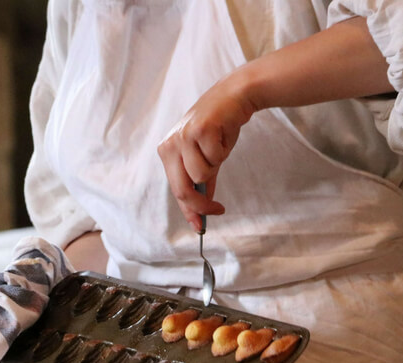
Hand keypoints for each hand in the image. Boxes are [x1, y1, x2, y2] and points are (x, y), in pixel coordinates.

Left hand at [157, 71, 254, 231]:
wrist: (234, 96)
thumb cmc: (219, 127)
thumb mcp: (206, 157)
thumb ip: (202, 182)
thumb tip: (202, 209)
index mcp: (167, 152)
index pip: (176, 189)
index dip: (188, 210)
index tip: (199, 226)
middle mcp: (170, 145)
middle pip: (182, 189)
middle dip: (201, 205)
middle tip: (218, 210)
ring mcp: (183, 136)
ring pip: (201, 174)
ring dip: (216, 165)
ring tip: (218, 147)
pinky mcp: (200, 129)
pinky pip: (215, 158)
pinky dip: (223, 150)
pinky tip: (222, 135)